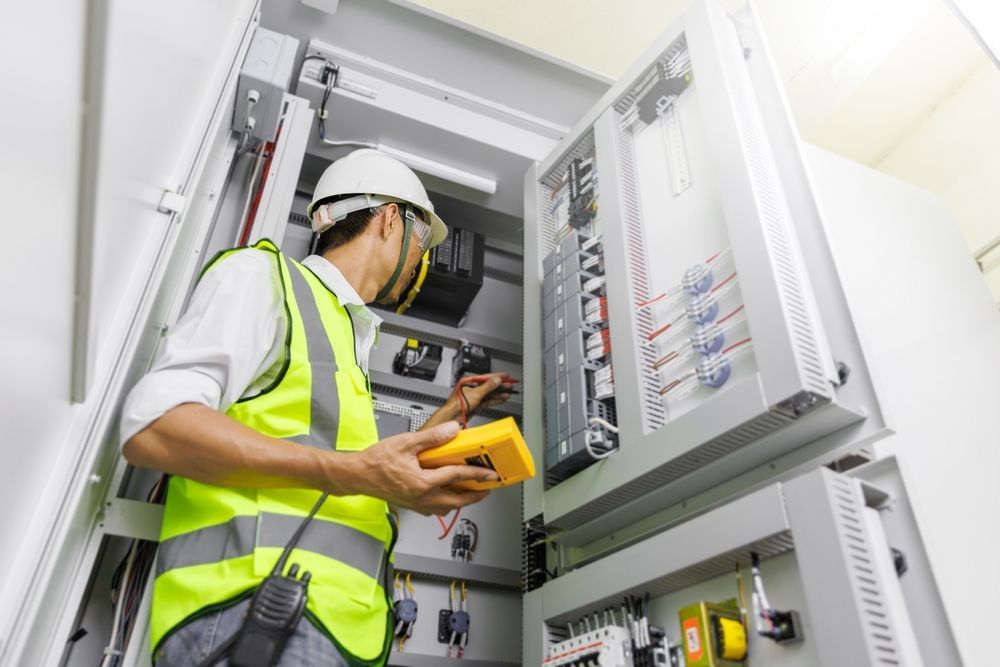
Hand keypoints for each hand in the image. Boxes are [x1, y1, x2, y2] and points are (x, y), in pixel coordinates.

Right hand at [344, 421, 496, 514]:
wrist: (357, 475)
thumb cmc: (375, 461)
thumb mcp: (406, 443)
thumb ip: (432, 438)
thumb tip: (452, 431)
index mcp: (422, 483)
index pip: (456, 478)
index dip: (476, 474)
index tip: (489, 473)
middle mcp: (421, 498)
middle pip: (457, 500)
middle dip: (475, 495)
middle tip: (488, 487)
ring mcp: (416, 504)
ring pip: (447, 508)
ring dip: (461, 501)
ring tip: (472, 491)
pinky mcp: (412, 505)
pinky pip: (435, 508)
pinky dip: (447, 502)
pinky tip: (448, 493)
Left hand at [456, 372, 516, 414]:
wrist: (452, 417)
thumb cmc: (456, 405)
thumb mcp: (475, 394)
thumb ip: (487, 387)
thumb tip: (496, 380)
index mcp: (469, 381)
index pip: (486, 377)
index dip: (497, 376)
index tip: (506, 376)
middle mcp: (471, 388)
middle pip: (489, 385)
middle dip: (500, 386)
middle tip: (510, 385)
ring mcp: (473, 396)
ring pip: (489, 394)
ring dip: (498, 394)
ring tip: (508, 393)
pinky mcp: (475, 404)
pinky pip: (487, 400)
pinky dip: (494, 400)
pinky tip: (501, 399)